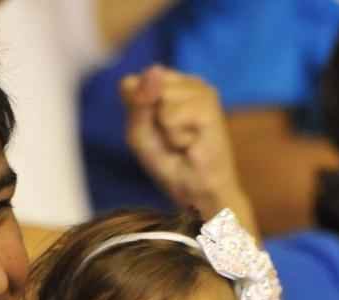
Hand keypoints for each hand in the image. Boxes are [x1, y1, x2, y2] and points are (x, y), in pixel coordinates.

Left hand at [121, 65, 247, 221]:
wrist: (196, 191)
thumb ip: (139, 101)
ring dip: (166, 130)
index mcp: (167, 83)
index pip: (129, 84)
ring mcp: (200, 89)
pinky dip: (176, 136)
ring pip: (159, 99)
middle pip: (144, 88)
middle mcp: (186, 80)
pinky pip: (171, 115)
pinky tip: (192, 143)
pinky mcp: (209, 103)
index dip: (135, 115)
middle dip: (151, 122)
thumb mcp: (139, 132)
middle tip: (171, 139)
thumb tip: (155, 70)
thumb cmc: (168, 162)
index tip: (153, 132)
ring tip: (183, 141)